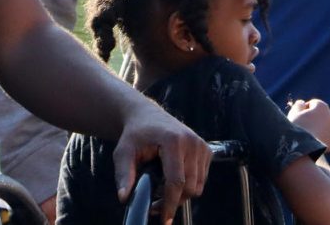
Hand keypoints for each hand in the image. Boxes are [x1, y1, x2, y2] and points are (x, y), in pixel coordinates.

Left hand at [112, 102, 210, 224]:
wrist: (146, 115)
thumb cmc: (134, 135)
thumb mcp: (123, 152)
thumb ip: (124, 174)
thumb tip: (124, 197)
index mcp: (173, 141)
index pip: (177, 181)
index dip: (170, 203)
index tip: (164, 219)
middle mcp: (192, 142)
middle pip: (190, 188)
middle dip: (173, 201)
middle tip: (155, 204)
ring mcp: (201, 146)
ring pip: (197, 187)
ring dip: (181, 194)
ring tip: (161, 190)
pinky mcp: (206, 150)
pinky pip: (201, 179)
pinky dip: (189, 185)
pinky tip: (172, 179)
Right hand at [287, 99, 329, 151]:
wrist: (302, 147)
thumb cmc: (297, 126)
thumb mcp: (294, 112)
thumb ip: (299, 104)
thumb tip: (302, 103)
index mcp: (322, 106)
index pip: (313, 104)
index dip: (305, 109)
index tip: (299, 116)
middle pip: (322, 115)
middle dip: (315, 118)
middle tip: (305, 125)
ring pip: (326, 127)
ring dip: (320, 128)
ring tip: (309, 135)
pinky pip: (328, 138)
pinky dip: (323, 139)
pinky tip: (314, 142)